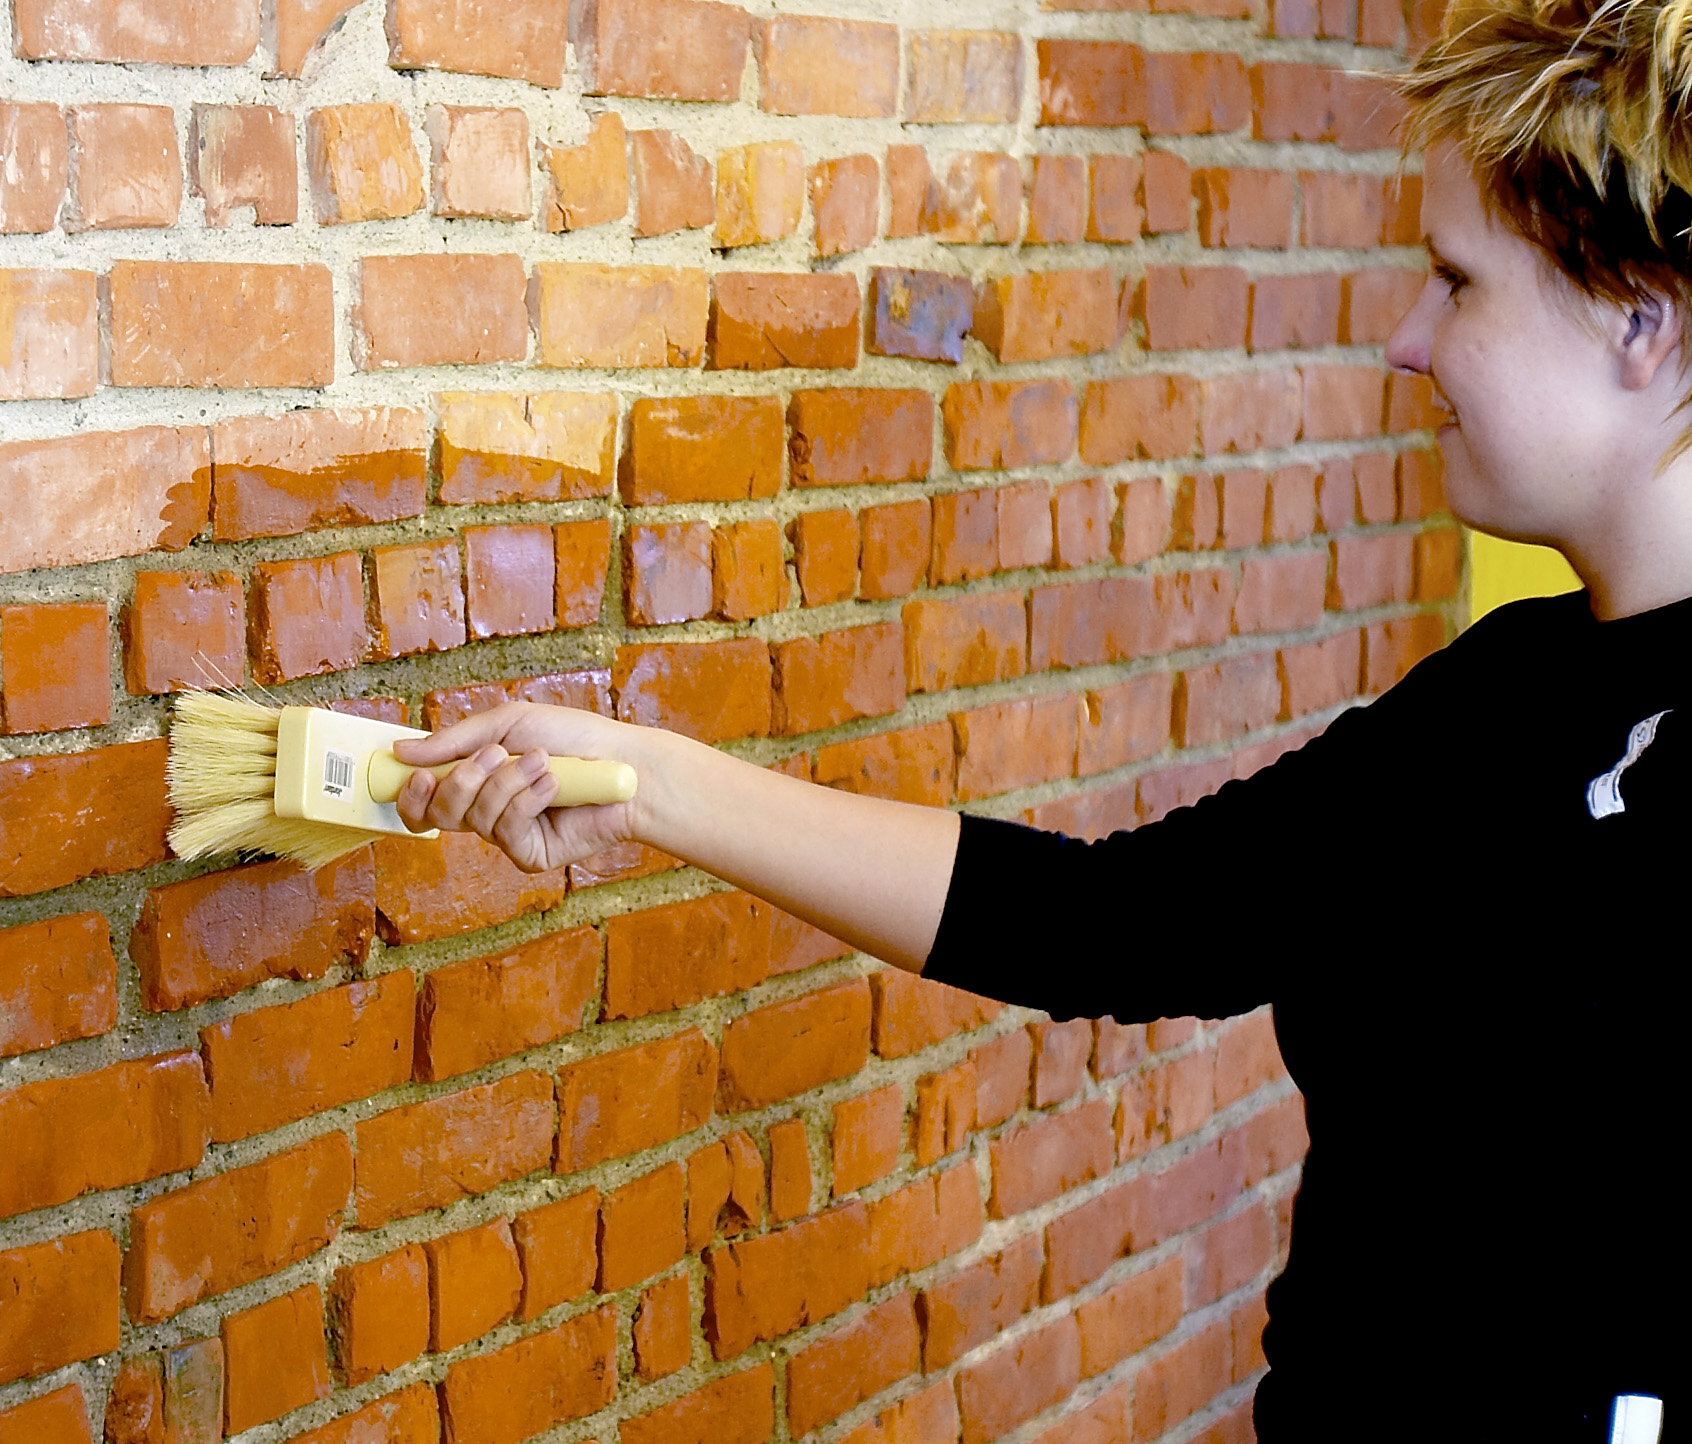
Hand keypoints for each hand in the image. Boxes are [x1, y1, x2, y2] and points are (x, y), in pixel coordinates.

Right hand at [391, 702, 644, 872]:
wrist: (624, 762)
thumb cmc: (572, 738)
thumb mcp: (507, 724)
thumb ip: (453, 740)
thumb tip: (400, 751)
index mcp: (476, 782)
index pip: (424, 802)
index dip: (411, 794)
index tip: (416, 774)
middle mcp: (487, 812)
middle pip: (440, 813)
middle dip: (463, 779)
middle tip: (496, 754)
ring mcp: (509, 836)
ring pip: (475, 818)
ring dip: (507, 782)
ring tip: (541, 762)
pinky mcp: (531, 854)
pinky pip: (507, 830)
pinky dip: (528, 800)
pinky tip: (554, 784)